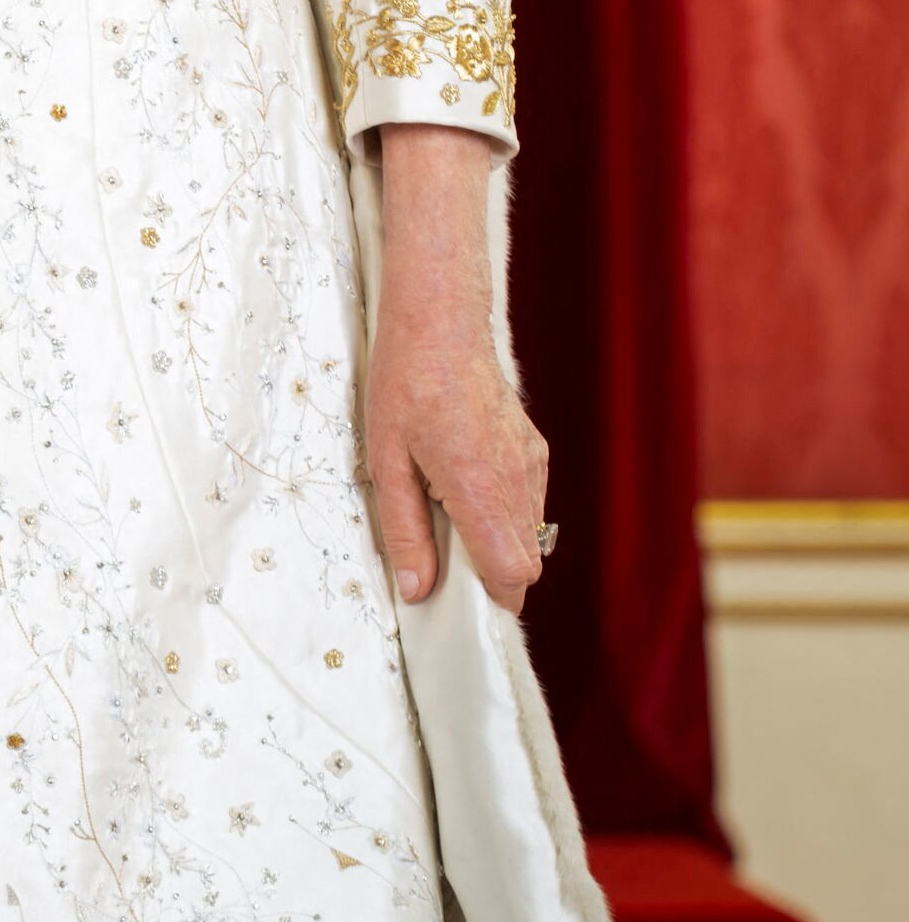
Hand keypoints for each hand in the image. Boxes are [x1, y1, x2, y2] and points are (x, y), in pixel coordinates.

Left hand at [364, 125, 550, 614]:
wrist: (440, 323)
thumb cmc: (404, 385)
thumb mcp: (386, 461)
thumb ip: (405, 532)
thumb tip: (416, 592)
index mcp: (478, 487)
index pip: (511, 575)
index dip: (489, 598)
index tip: (458, 598)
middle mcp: (517, 480)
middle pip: (526, 564)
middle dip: (491, 573)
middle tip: (446, 552)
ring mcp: (532, 464)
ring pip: (531, 535)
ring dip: (498, 540)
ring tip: (451, 507)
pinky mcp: (536, 450)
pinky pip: (531, 503)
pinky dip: (506, 509)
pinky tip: (467, 480)